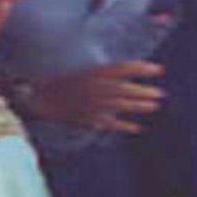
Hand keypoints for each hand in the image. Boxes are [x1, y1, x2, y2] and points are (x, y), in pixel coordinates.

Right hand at [24, 60, 165, 132]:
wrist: (35, 98)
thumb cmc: (53, 81)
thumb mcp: (77, 71)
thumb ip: (98, 73)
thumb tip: (118, 72)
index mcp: (91, 72)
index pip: (122, 68)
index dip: (141, 68)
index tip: (157, 69)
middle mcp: (95, 88)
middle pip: (125, 89)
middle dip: (144, 91)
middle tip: (160, 94)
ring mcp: (92, 104)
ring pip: (121, 105)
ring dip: (139, 106)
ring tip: (154, 106)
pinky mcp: (88, 118)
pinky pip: (110, 122)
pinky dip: (123, 125)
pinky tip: (136, 127)